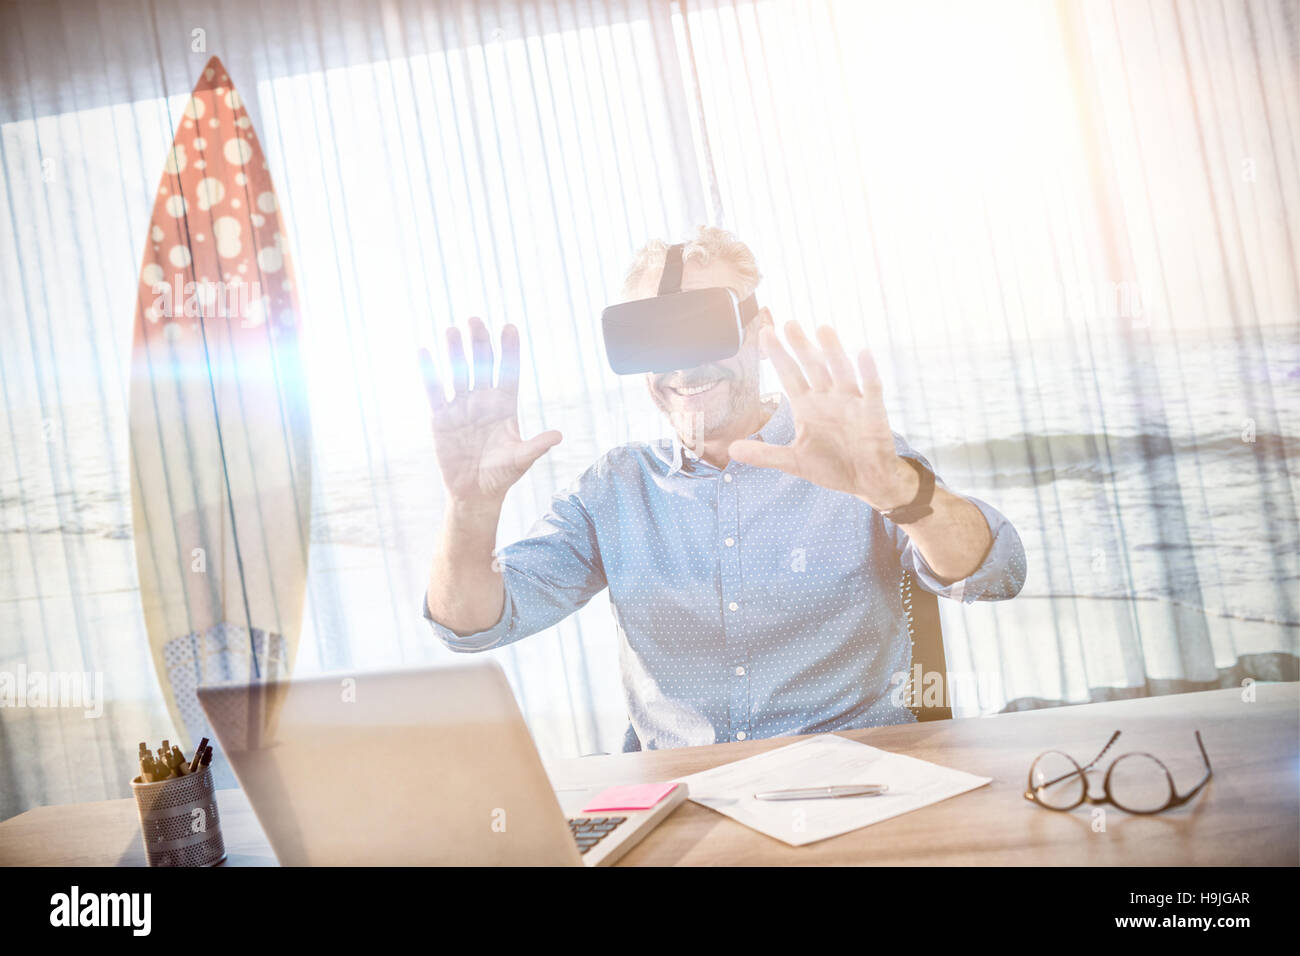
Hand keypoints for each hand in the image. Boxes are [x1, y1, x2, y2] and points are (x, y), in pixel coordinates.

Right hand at [419, 317, 560, 508]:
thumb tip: (558, 435)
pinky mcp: (441, 418)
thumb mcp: (520, 461)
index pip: (509, 372)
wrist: (475, 493)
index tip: (510, 327)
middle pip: (482, 365)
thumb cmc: (502, 476)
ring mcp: (461, 407)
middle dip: (480, 342)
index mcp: (505, 406)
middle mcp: (483, 401)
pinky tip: (424, 352)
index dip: (509, 350)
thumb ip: (536, 446)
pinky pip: (434, 391)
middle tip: (475, 320)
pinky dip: (429, 373)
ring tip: (452, 330)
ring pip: (458, 373)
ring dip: (455, 352)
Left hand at [728, 321, 917, 510]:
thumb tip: (732, 450)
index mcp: (807, 406)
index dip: (778, 355)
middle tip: (789, 323)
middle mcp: (827, 398)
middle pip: (812, 366)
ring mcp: (851, 402)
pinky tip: (863, 353)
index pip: (789, 375)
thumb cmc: (831, 466)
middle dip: (801, 346)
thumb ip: (765, 454)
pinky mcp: (873, 412)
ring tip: (823, 328)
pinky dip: (868, 372)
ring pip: (840, 371)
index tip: (765, 333)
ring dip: (832, 351)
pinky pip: (871, 388)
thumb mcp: (793, 461)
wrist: (865, 481)